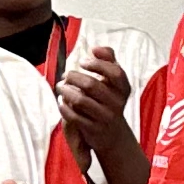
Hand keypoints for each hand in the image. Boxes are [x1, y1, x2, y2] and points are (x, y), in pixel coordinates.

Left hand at [59, 44, 132, 159]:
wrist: (113, 135)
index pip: (115, 73)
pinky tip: (62, 102)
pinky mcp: (93, 129)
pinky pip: (74, 116)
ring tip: (60, 87)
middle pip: (92, 85)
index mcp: (123, 89)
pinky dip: (64, 107)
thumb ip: (109, 60)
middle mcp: (116, 103)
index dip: (98, 64)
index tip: (83, 62)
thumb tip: (96, 48)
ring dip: (66, 91)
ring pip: (80, 100)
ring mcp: (104, 117)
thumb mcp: (114, 81)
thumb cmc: (110, 101)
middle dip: (74, 77)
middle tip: (66, 75)